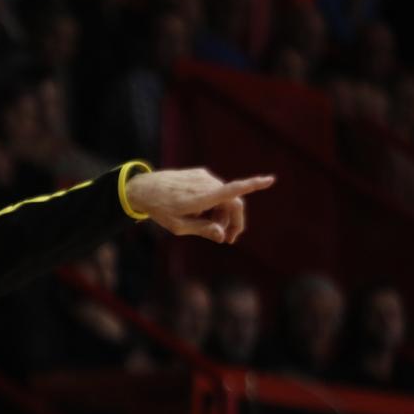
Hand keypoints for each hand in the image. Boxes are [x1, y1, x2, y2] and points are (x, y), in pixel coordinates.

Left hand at [125, 169, 274, 243]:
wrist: (143, 188)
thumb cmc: (159, 210)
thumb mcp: (179, 227)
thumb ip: (202, 230)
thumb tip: (222, 235)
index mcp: (202, 197)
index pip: (232, 191)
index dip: (253, 185)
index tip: (270, 179)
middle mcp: (206, 183)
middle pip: (233, 202)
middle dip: (234, 221)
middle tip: (228, 239)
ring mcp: (204, 176)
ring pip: (224, 196)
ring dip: (222, 213)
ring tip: (209, 227)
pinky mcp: (200, 174)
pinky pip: (215, 190)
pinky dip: (215, 203)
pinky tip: (201, 212)